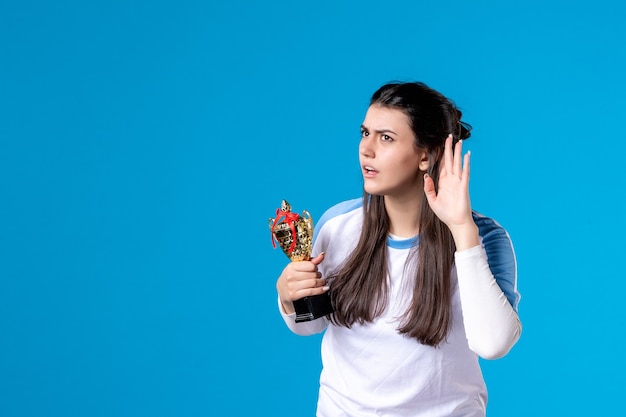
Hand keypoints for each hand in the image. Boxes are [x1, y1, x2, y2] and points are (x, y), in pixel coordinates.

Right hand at [276, 252, 327, 313]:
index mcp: (291, 266)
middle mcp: (291, 276)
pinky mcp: (294, 295)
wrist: (281, 291)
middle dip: (319, 275)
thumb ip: (311, 261)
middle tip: (319, 277)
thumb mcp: (298, 267)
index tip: (315, 269)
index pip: (311, 265)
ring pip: (313, 283)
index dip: (315, 267)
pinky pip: (311, 291)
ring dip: (321, 283)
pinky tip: (324, 288)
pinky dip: (320, 290)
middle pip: (313, 274)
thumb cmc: (291, 277)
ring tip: (322, 282)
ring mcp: (292, 286)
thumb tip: (322, 255)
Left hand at [424, 135, 478, 249]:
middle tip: (448, 137)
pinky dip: (466, 164)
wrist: (456, 222)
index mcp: (443, 183)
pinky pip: (465, 173)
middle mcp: (451, 180)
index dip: (440, 156)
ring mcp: (458, 182)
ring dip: (457, 153)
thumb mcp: (432, 200)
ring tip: (458, 142)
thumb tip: (426, 176)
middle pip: (449, 161)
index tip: (439, 146)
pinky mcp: (463, 186)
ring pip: (457, 164)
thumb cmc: (445, 213)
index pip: (441, 166)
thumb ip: (429, 188)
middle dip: (448, 149)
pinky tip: (466, 155)